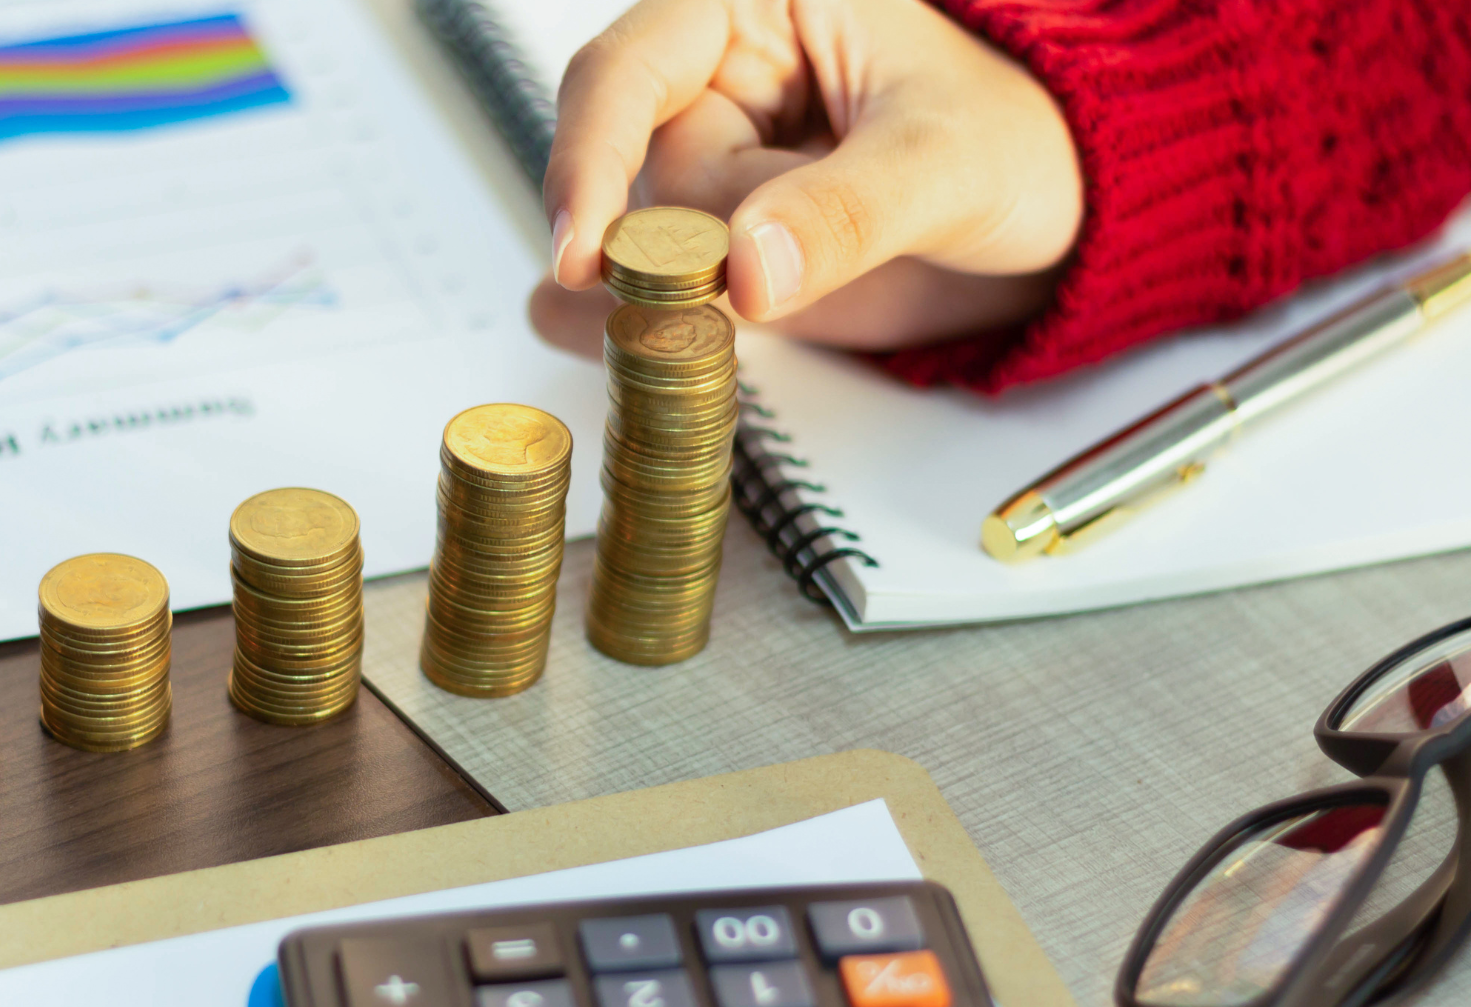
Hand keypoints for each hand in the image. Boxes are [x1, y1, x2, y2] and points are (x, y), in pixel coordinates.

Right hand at [535, 0, 1081, 355]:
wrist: (1051, 216)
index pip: (627, 72)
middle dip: (687, 251)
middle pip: (637, 181)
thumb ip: (848, 212)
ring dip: (689, 301)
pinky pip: (642, 297)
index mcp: (751, 9)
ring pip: (645, 252)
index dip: (591, 157)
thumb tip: (745, 271)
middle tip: (760, 287)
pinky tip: (638, 343)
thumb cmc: (1013, 142)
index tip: (585, 254)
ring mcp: (707, 173)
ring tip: (795, 294)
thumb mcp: (949, 165)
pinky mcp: (711, 251)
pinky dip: (645, 332)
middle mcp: (710, 84)